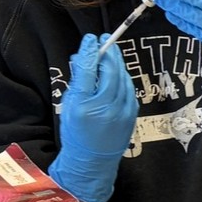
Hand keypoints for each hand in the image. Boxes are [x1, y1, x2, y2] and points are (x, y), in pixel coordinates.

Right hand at [48, 33, 136, 201]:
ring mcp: (122, 111)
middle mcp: (106, 107)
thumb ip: (78, 83)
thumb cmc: (76, 134)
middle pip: (110, 70)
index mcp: (84, 105)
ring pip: (122, 78)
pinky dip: (123, 77)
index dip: (90, 51)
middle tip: (104, 40)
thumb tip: (83, 59)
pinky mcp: (132, 114)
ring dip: (117, 63)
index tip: (91, 39)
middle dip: (108, 52)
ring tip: (111, 52)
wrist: (92, 162)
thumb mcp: (69, 107)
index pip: (88, 69)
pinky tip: (118, 71)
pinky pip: (128, 89)